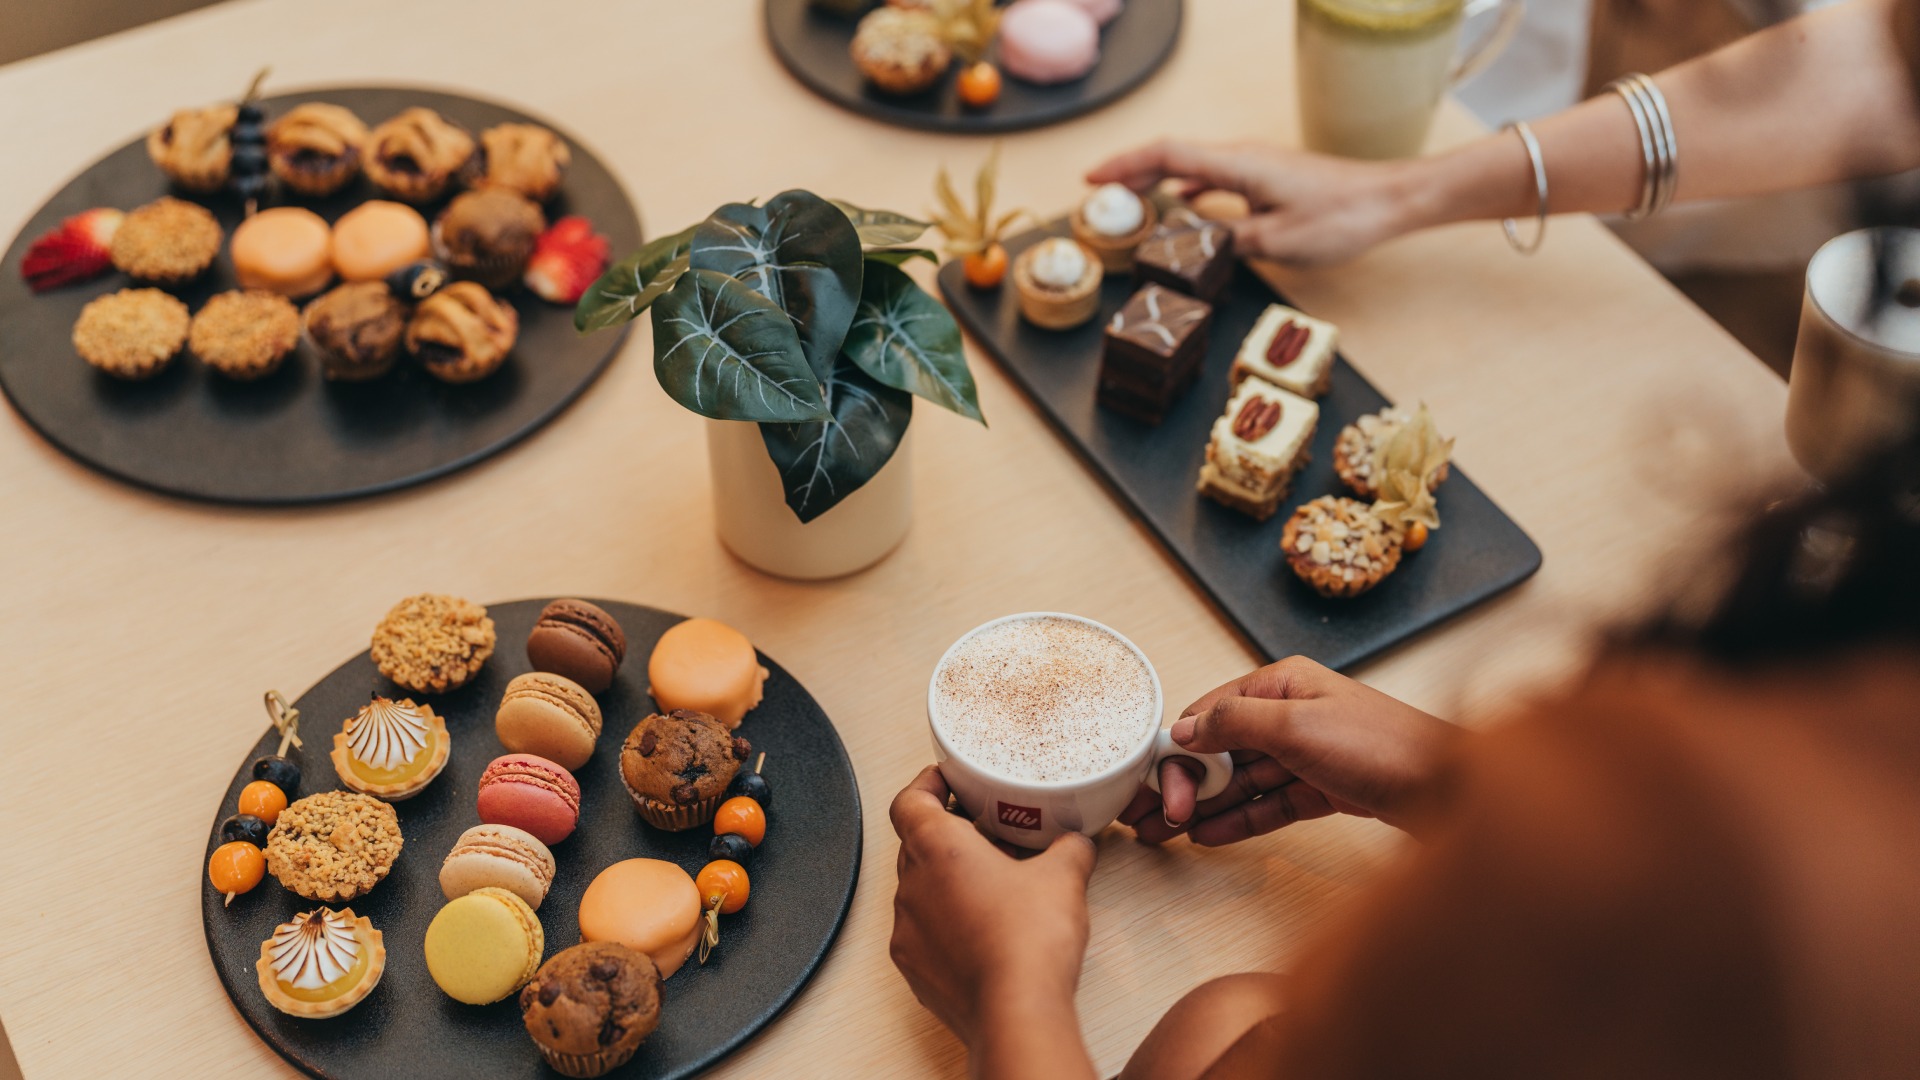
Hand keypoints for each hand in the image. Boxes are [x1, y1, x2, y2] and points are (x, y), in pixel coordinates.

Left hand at [889, 766, 1097, 1057]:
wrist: (1016, 1011)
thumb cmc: (1028, 940)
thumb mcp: (1063, 876)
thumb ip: (1069, 847)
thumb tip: (1076, 840)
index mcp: (936, 848)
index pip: (909, 800)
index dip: (926, 785)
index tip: (946, 781)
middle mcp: (911, 885)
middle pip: (915, 844)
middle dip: (949, 835)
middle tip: (986, 832)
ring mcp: (908, 930)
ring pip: (920, 889)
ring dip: (948, 881)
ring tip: (991, 883)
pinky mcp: (914, 968)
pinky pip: (923, 932)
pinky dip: (946, 922)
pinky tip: (983, 929)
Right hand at [1086, 140, 1418, 266]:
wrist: (1388, 202)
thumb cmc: (1341, 217)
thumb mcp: (1277, 242)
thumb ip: (1227, 243)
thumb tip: (1191, 246)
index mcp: (1237, 165)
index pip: (1166, 156)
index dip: (1124, 166)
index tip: (1092, 180)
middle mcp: (1242, 159)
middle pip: (1172, 158)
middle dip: (1131, 174)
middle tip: (1098, 196)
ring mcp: (1256, 169)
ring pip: (1192, 170)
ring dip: (1157, 183)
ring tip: (1129, 204)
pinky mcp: (1269, 181)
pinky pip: (1215, 181)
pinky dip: (1188, 193)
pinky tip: (1180, 208)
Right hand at [1121, 656, 1460, 843]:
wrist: (1452, 789)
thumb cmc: (1384, 746)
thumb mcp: (1297, 725)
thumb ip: (1234, 723)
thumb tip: (1185, 729)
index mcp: (1282, 684)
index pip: (1210, 714)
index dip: (1176, 751)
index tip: (1157, 786)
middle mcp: (1291, 713)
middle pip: (1222, 750)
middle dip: (1184, 783)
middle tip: (1154, 818)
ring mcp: (1307, 753)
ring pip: (1243, 780)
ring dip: (1205, 806)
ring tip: (1169, 833)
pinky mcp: (1323, 788)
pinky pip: (1270, 803)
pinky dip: (1240, 819)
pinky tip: (1210, 834)